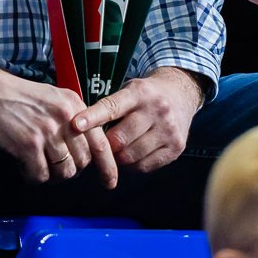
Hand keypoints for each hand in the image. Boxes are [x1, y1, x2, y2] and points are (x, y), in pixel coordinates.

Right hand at [0, 51, 116, 186]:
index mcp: (75, 105)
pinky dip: (33, 176)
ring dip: (52, 175)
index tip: (110, 182)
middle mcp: (66, 118)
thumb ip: (73, 119)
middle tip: (55, 166)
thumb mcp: (54, 97)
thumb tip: (85, 149)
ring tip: (38, 165)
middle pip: (83, 162)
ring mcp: (48, 132)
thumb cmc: (18, 96)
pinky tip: (25, 166)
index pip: (100, 142)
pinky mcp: (28, 145)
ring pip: (64, 172)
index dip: (108, 167)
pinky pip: (41, 176)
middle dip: (71, 170)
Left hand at [71, 66, 201, 173]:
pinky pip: (144, 166)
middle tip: (102, 146)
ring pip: (130, 156)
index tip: (76, 125)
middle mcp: (157, 110)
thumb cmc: (146, 96)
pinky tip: (133, 155)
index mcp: (139, 93)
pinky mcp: (176, 148)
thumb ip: (109, 108)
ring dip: (118, 157)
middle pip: (119, 139)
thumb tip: (81, 131)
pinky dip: (132, 165)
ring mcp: (168, 130)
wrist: (181, 95)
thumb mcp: (129, 91)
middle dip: (106, 146)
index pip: (111, 107)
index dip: (92, 117)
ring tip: (118, 149)